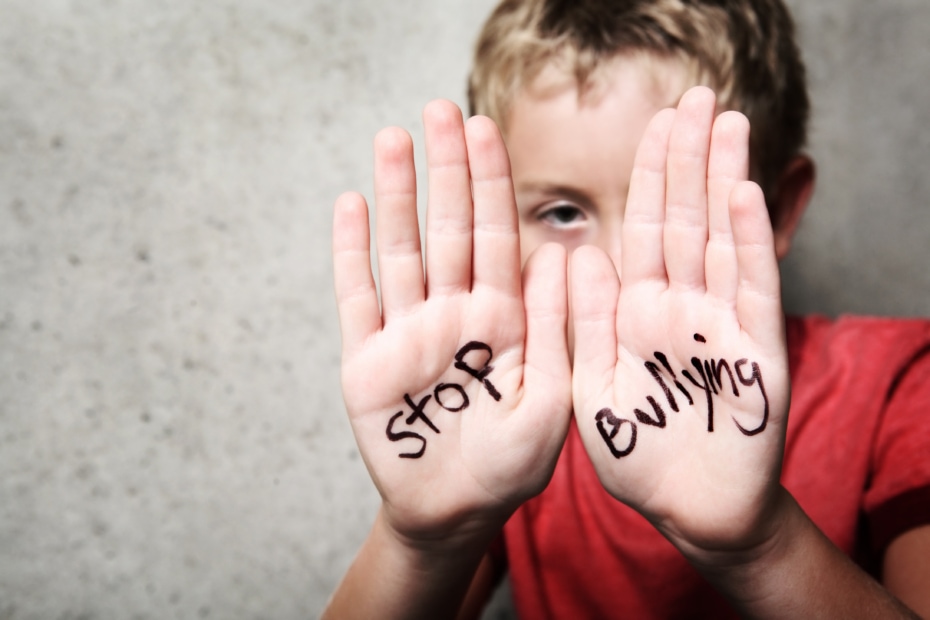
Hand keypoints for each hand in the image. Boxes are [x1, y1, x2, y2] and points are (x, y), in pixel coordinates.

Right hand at [333, 100, 571, 545]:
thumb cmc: (510, 465)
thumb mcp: (551, 400)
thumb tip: (562, 252)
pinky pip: (357, 297)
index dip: (490, 183)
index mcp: (503, 319)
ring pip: (401, 250)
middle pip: (447, 228)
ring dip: (397, 195)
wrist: (454, 511)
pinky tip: (351, 204)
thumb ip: (555, 327)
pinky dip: (351, 252)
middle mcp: (454, 314)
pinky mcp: (365, 359)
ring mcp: (407, 332)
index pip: (496, 236)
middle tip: (440, 109)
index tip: (487, 128)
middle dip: (445, 170)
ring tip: (393, 139)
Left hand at [570, 86, 789, 559]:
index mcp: (635, 312)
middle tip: (697, 97)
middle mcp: (678, 309)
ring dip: (722, 183)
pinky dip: (749, 245)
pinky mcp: (755, 355)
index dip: (649, 177)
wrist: (690, 512)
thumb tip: (574, 251)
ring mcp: (719, 326)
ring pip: (721, 241)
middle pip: (683, 222)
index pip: (642, 231)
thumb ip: (586, 320)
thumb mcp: (592, 385)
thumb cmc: (637, 454)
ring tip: (726, 124)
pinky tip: (742, 196)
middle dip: (688, 161)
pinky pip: (750, 292)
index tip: (655, 124)